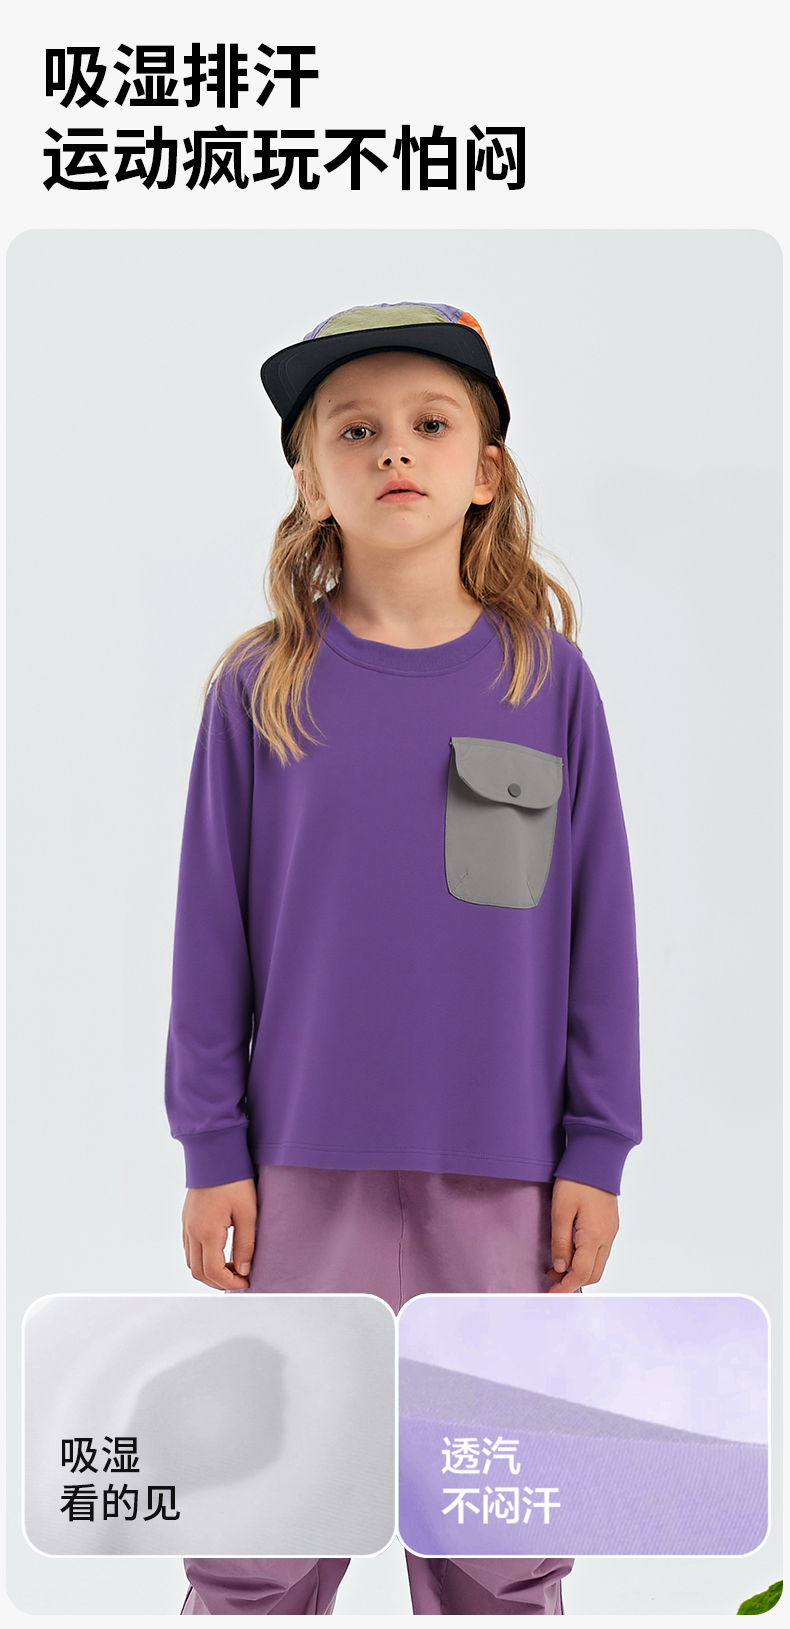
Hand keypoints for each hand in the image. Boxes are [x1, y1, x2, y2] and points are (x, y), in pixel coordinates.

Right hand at [182, 1178, 257, 1291]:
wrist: (215, 1154)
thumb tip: (244, 1270)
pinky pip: (189, 1248)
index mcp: (207, 1231)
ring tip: (231, 1267)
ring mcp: (186, 1225)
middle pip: (198, 1272)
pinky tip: (220, 1253)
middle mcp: (192, 1231)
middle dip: (219, 1282)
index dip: (230, 1283)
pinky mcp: (186, 1219)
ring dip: (209, 1271)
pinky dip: (202, 1259)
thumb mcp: (248, 1213)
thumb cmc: (234, 1180)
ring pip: (191, 1262)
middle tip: (239, 1280)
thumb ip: (246, 1244)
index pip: (213, 1272)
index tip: (245, 1282)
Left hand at [547, 1177, 618, 1292]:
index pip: (581, 1274)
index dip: (565, 1288)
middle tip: (551, 1277)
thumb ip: (560, 1243)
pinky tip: (571, 1250)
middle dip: (573, 1281)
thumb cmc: (576, 1181)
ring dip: (580, 1270)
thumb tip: (560, 1269)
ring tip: (558, 1263)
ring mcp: (611, 1231)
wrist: (596, 1159)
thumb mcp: (560, 1211)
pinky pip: (600, 1251)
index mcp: (594, 1236)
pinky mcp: (610, 1225)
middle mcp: (607, 1237)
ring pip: (598, 1263)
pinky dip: (586, 1258)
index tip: (551, 1294)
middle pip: (593, 1274)